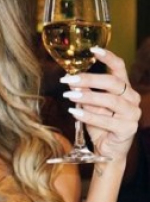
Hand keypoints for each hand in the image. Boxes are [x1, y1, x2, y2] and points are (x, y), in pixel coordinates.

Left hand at [61, 47, 140, 161]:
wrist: (107, 151)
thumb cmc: (99, 125)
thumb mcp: (89, 106)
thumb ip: (83, 92)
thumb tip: (70, 79)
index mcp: (124, 89)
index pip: (120, 68)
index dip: (108, 57)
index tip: (93, 49)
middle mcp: (132, 99)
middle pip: (113, 83)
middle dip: (89, 79)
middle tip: (69, 79)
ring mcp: (132, 114)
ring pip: (110, 100)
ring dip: (87, 96)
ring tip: (69, 95)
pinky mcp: (128, 129)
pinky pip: (107, 120)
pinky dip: (88, 115)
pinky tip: (74, 112)